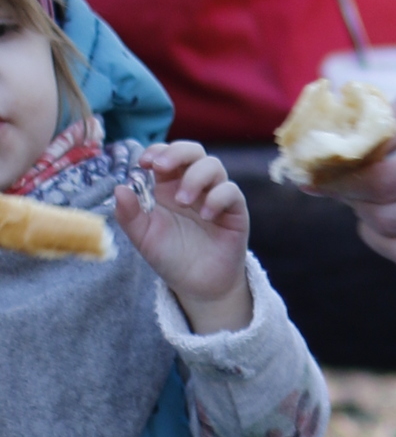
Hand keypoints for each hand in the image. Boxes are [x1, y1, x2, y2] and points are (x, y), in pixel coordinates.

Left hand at [118, 141, 249, 333]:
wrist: (197, 285)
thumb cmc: (170, 256)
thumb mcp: (143, 237)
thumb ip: (129, 215)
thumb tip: (119, 188)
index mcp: (168, 186)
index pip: (166, 155)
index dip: (157, 151)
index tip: (144, 163)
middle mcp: (193, 185)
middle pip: (192, 150)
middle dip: (177, 152)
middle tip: (161, 167)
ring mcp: (215, 195)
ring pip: (213, 165)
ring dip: (195, 177)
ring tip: (183, 201)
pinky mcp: (234, 210)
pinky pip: (231, 191)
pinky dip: (218, 197)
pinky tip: (206, 215)